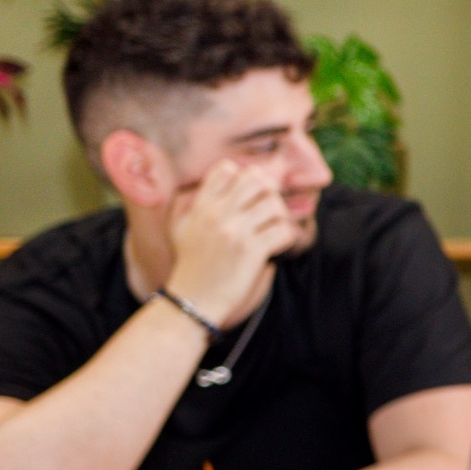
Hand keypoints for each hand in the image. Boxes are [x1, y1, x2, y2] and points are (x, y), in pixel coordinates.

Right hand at [165, 158, 293, 319]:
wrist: (193, 300)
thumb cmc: (191, 265)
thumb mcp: (183, 228)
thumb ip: (198, 203)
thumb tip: (225, 179)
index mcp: (200, 207)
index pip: (226, 169)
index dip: (244, 176)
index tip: (249, 196)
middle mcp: (216, 215)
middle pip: (256, 179)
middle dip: (269, 192)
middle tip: (268, 211)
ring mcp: (234, 232)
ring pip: (274, 204)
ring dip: (280, 218)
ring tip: (271, 231)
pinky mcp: (252, 251)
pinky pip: (285, 231)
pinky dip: (287, 238)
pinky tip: (276, 247)